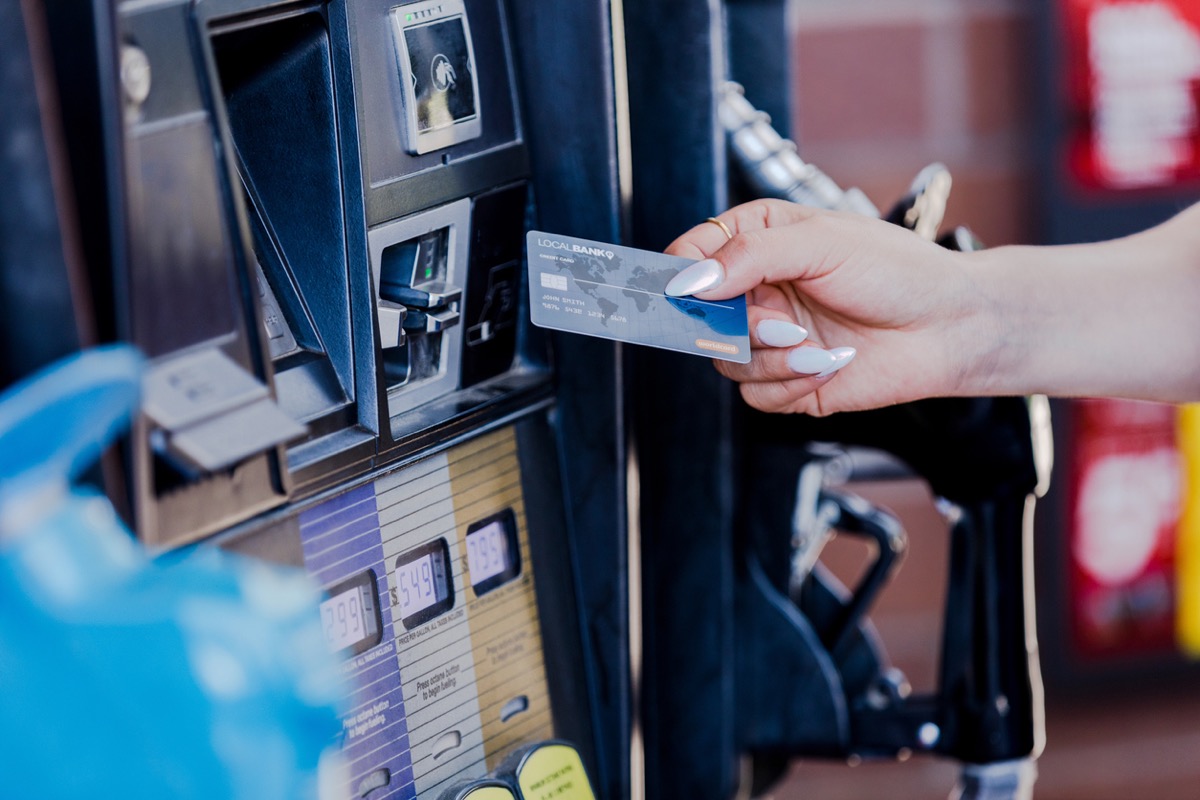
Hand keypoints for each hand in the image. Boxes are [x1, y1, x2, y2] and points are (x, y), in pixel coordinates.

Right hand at [664, 199, 985, 415]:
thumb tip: (692, 278)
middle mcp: (758, 291)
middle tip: (778, 324)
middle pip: (701, 319)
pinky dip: (792, 384)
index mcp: (760, 241)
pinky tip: (830, 364)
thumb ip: (750, 254)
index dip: (681, 275)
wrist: (951, 327)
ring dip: (772, 359)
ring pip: (727, 363)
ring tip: (815, 345)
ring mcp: (771, 338)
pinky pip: (757, 395)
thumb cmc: (898, 271)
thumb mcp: (822, 243)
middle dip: (737, 329)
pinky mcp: (789, 381)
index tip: (685, 292)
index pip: (694, 255)